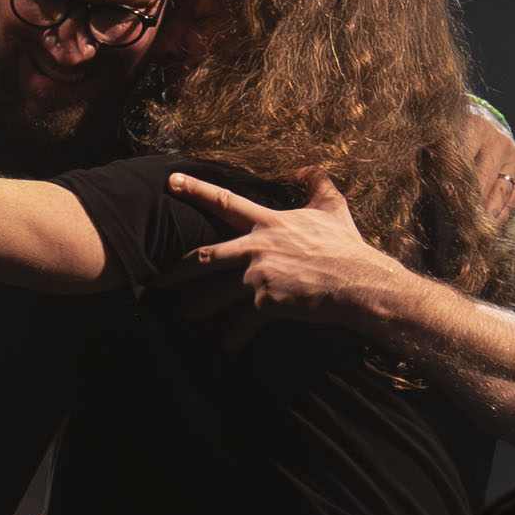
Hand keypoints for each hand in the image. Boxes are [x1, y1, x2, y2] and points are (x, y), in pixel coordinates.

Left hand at [167, 170, 404, 338]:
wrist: (360, 283)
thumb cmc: (348, 248)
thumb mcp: (333, 209)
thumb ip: (318, 184)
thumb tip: (309, 167)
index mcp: (269, 222)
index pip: (225, 202)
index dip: (197, 190)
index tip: (170, 181)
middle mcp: (258, 247)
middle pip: (205, 256)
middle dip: (175, 271)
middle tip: (154, 281)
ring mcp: (260, 275)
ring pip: (215, 293)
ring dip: (195, 308)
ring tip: (179, 319)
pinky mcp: (267, 303)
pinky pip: (241, 323)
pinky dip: (233, 337)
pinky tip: (226, 347)